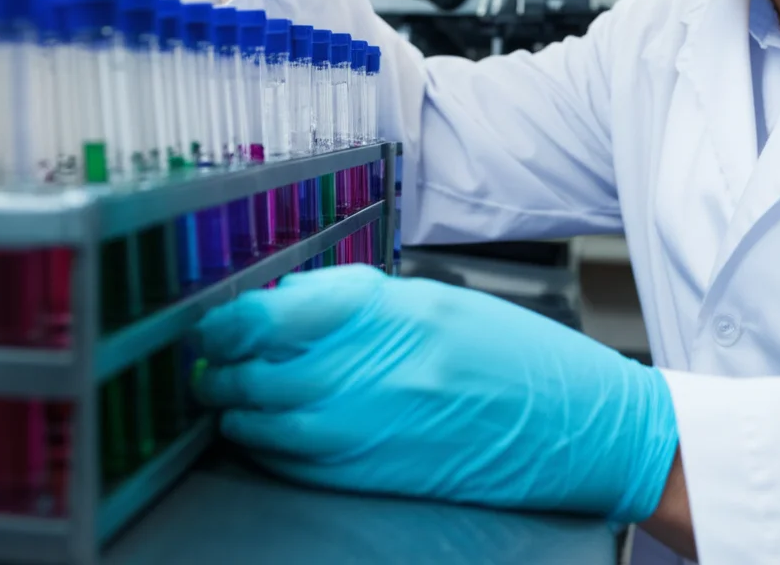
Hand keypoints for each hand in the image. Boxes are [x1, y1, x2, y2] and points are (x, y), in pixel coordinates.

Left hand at [194, 266, 677, 521]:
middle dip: (218, 369)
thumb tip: (284, 304)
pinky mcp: (377, 477)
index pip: (271, 319)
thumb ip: (355, 302)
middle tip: (205, 358)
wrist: (574, 424)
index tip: (210, 321)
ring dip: (234, 411)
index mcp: (390, 317)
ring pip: (267, 428)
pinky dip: (266, 447)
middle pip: (258, 377)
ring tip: (224, 395)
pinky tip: (260, 431)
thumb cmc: (511, 353)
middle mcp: (374, 375)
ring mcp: (374, 432)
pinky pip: (297, 466)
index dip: (225, 322)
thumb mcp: (435, 302)